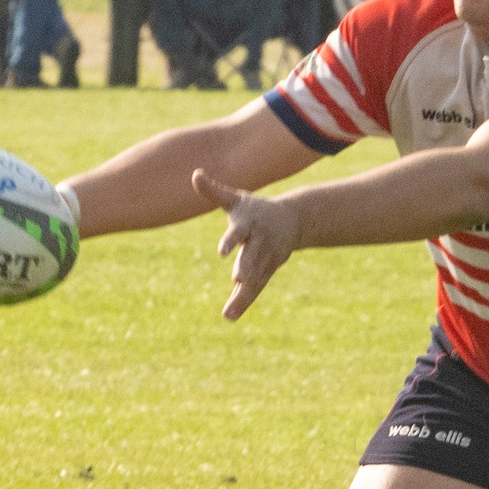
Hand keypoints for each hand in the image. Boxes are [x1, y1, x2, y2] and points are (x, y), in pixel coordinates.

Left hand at [193, 169, 300, 319]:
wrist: (294, 219)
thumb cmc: (256, 209)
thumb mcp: (236, 199)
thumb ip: (214, 190)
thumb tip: (194, 174)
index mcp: (249, 223)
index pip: (239, 232)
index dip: (230, 241)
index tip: (221, 252)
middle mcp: (259, 242)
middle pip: (252, 257)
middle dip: (246, 268)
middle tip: (238, 279)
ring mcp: (267, 258)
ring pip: (254, 278)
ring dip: (242, 295)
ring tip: (228, 313)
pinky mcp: (269, 269)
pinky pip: (256, 288)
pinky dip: (244, 301)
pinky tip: (230, 315)